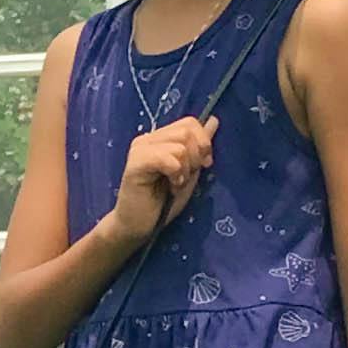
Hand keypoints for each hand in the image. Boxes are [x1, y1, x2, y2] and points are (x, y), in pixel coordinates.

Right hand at [110, 117, 214, 240]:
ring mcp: (139, 149)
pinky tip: (170, 186)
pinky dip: (175, 173)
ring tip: (175, 184)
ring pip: (179, 145)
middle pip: (186, 131)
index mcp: (160, 138)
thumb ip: (199, 147)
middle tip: (184, 177)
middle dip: (195, 157)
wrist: (138, 226)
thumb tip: (213, 120)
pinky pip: (167, 159)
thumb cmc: (163, 201)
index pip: (190, 122)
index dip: (203, 142)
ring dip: (184, 169)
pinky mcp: (134, 164)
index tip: (204, 165)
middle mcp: (148, 138)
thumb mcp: (189, 170)